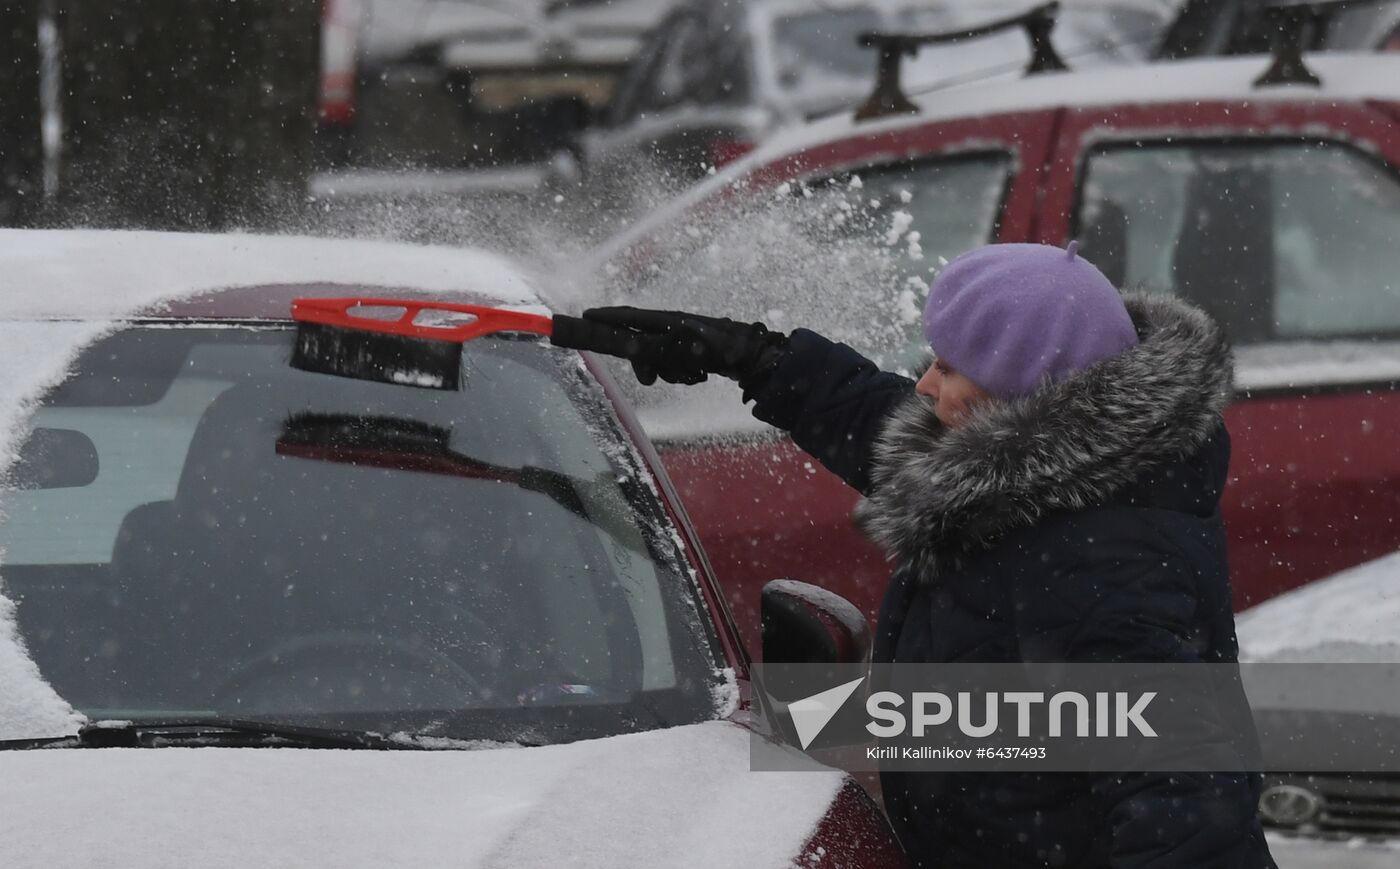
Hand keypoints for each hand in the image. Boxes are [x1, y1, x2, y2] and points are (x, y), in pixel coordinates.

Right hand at [552, 307, 787, 385]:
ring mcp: (685, 339)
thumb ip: (658, 350)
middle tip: (649, 380)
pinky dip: (682, 373)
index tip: (585, 316)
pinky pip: (675, 364)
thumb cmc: (725, 349)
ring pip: (659, 357)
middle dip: (645, 362)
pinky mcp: (696, 352)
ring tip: (692, 375)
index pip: (632, 316)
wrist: (759, 357)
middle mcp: (675, 326)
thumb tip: (630, 350)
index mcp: (671, 319)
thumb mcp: (688, 349)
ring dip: (669, 371)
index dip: (608, 318)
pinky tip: (699, 375)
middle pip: (642, 341)